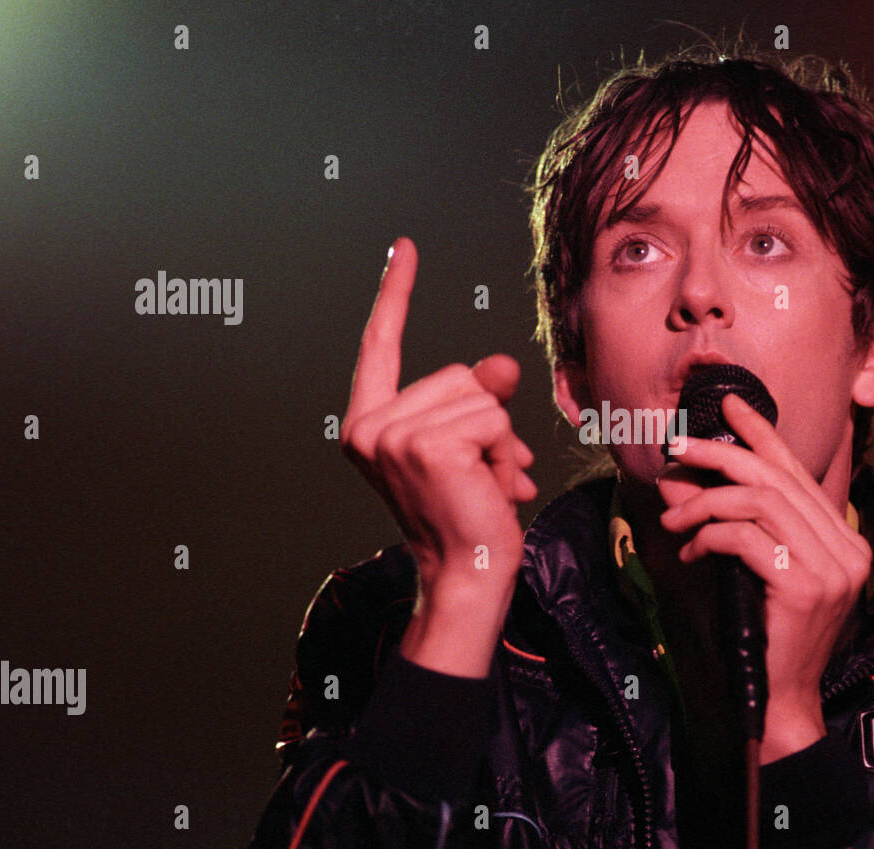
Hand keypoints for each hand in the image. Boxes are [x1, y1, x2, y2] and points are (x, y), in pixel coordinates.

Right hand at [340, 237, 535, 619]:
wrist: (467, 574)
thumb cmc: (467, 517)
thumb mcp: (471, 445)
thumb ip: (477, 398)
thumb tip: (503, 365)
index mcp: (367, 424)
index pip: (380, 345)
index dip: (395, 294)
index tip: (404, 248)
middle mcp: (368, 427)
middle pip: (457, 373)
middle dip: (488, 419)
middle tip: (481, 471)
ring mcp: (392, 435)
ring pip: (481, 397)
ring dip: (501, 442)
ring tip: (485, 483)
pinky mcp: (425, 445)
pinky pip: (493, 418)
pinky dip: (505, 452)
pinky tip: (491, 488)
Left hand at [657, 394, 871, 763]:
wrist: (781, 702)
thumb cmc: (767, 637)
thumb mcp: (757, 571)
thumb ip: (741, 526)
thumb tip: (688, 482)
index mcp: (846, 540)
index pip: (800, 474)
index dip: (763, 434)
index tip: (730, 406)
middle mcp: (849, 549)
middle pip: (779, 478)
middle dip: (724, 454)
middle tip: (679, 448)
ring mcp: (834, 569)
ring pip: (761, 502)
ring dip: (707, 501)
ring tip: (673, 515)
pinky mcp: (806, 588)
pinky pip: (747, 539)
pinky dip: (710, 535)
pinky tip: (690, 551)